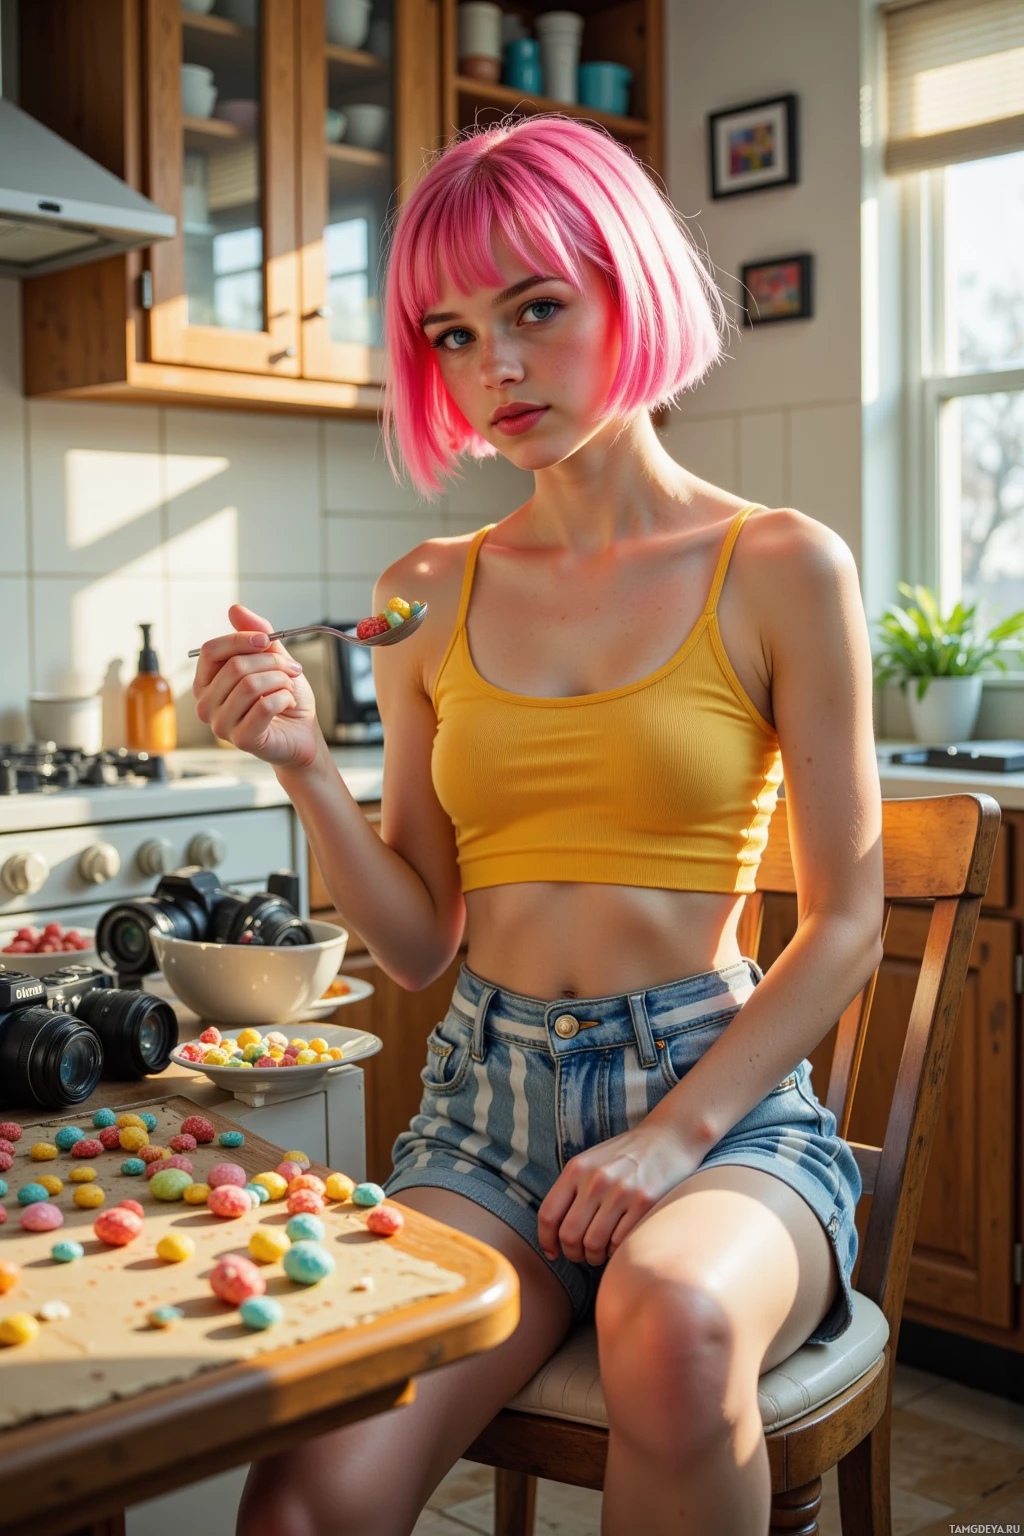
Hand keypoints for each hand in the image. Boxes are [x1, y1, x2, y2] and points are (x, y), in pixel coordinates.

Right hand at [192, 604, 321, 769]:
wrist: (302, 733)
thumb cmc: (284, 698)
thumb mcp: (273, 660)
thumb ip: (256, 635)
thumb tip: (235, 609)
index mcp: (206, 682)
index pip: (212, 650)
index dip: (241, 639)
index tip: (266, 641)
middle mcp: (206, 704)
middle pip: (235, 666)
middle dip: (272, 662)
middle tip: (291, 669)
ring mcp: (220, 725)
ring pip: (250, 685)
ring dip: (280, 681)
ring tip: (288, 687)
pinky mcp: (241, 739)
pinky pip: (264, 706)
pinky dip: (285, 698)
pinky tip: (287, 703)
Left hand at [537, 1122, 701, 1266]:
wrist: (669, 1137)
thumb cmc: (627, 1155)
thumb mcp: (592, 1162)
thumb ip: (572, 1190)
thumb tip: (554, 1233)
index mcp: (577, 1168)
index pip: (548, 1214)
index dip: (546, 1240)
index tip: (553, 1252)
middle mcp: (596, 1179)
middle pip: (570, 1235)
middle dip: (573, 1253)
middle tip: (583, 1254)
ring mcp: (621, 1191)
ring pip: (594, 1244)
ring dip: (596, 1256)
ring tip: (603, 1250)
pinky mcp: (645, 1203)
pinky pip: (620, 1242)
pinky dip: (617, 1250)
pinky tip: (621, 1242)